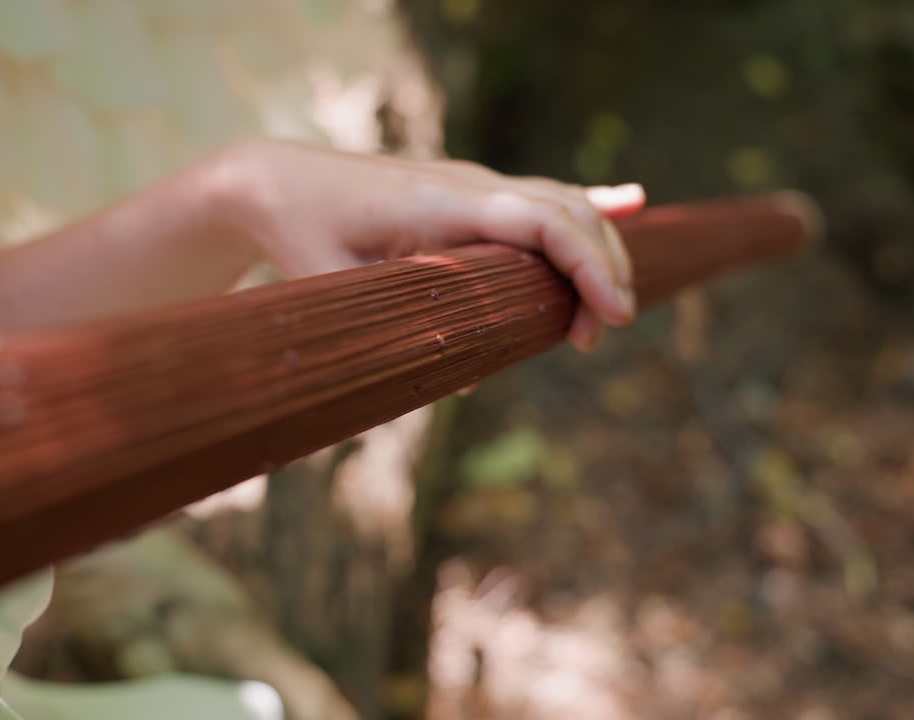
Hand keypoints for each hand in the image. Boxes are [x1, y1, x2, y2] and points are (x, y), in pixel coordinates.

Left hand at [219, 140, 645, 351]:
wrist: (279, 182)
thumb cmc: (301, 237)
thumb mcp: (336, 292)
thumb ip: (395, 334)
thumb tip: (469, 382)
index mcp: (441, 200)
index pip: (541, 220)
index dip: (586, 264)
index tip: (610, 318)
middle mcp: (467, 183)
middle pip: (566, 210)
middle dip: (600, 270)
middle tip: (598, 336)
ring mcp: (471, 184)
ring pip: (560, 203)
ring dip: (592, 253)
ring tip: (600, 315)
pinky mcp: (468, 195)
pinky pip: (537, 200)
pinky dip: (586, 206)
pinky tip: (634, 202)